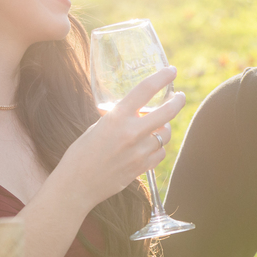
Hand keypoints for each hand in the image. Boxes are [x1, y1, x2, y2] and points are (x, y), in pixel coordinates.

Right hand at [58, 66, 185, 206]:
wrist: (76, 186)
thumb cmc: (81, 154)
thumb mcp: (97, 127)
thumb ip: (118, 118)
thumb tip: (134, 112)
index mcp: (116, 117)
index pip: (146, 89)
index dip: (162, 77)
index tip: (171, 71)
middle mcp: (131, 132)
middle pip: (168, 111)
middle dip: (178, 101)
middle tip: (180, 96)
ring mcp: (139, 152)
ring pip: (165, 134)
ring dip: (164, 129)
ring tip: (157, 128)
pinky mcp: (142, 168)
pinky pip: (160, 153)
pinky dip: (158, 148)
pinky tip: (149, 147)